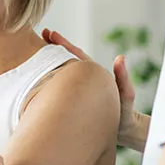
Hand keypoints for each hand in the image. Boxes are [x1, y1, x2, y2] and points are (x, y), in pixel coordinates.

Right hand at [42, 29, 137, 147]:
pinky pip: (61, 86)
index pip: (77, 56)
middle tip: (43, 34)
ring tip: (38, 50)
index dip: (64, 44)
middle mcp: (86, 80)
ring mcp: (80, 89)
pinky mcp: (76, 100)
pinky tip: (40, 78)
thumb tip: (120, 57)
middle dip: (55, 46)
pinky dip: (52, 78)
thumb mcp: (126, 95)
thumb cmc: (126, 113)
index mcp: (94, 75)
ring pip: (63, 72)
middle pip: (68, 59)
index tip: (51, 34)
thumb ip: (123, 78)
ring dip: (51, 61)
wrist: (126, 130)